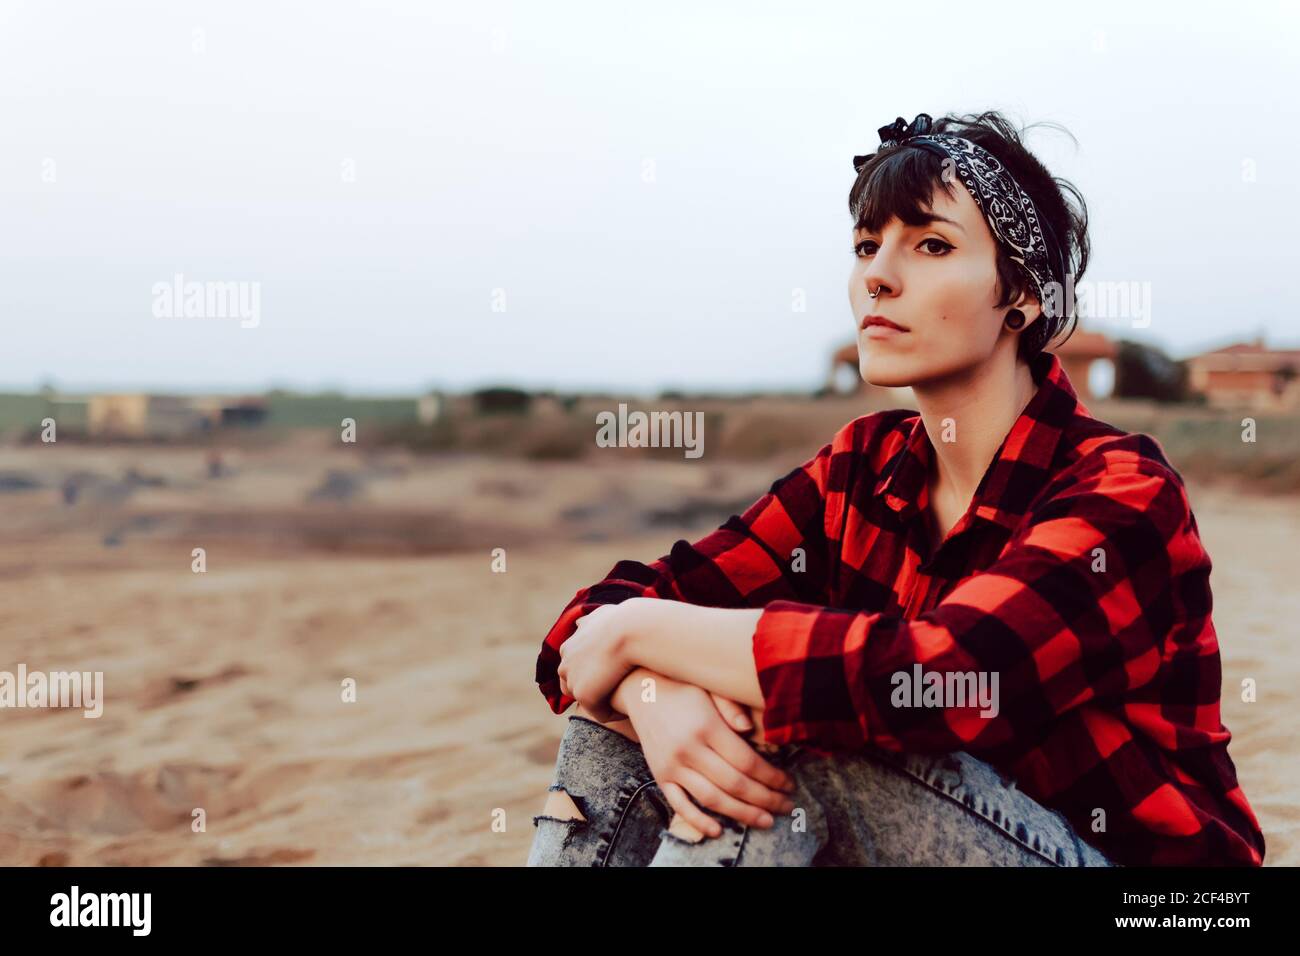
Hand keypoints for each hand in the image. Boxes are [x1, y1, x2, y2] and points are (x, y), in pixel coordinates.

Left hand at [557, 604, 635, 721]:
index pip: (571, 669)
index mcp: (568, 648)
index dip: (591, 675)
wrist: (631, 629)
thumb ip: (589, 620)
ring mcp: (574, 681)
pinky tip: (629, 706)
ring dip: (603, 703)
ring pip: (587, 701)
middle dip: (593, 691)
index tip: (611, 676)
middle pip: (573, 687)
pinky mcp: (585, 695)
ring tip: (625, 700)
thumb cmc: (623, 621)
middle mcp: (565, 665)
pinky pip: (599, 713)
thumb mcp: (601, 615)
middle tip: (617, 690)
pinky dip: (613, 713)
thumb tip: (580, 622)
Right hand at [620, 671, 795, 836]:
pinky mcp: (660, 776)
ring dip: (742, 814)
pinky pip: (679, 805)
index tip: (788, 784)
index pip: (746, 761)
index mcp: (706, 727)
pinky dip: (698, 821)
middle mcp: (688, 749)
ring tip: (766, 820)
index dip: (771, 777)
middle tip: (785, 806)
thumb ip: (731, 707)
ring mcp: (672, 766)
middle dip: (765, 799)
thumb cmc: (685, 688)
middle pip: (734, 784)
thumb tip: (750, 728)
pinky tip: (719, 830)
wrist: (642, 691)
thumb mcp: (711, 688)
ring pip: (711, 799)